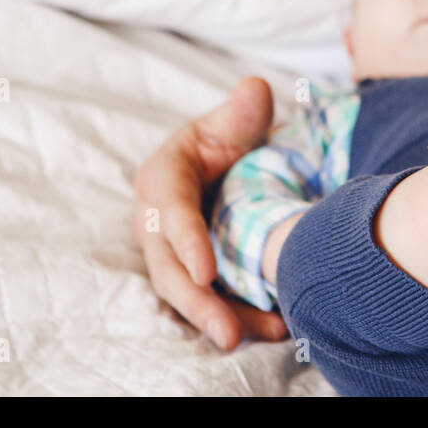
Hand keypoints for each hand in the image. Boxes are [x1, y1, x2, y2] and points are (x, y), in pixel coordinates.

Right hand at [134, 77, 287, 348]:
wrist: (226, 164)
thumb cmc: (223, 139)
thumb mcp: (231, 122)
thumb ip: (243, 112)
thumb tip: (255, 89)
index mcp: (162, 179)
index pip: (170, 214)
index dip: (187, 243)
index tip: (209, 271)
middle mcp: (158, 223)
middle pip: (170, 268)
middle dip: (198, 303)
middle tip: (228, 333)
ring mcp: (173, 253)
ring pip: (186, 293)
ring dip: (219, 318)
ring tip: (257, 338)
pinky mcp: (192, 272)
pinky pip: (208, 300)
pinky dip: (236, 316)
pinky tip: (270, 329)